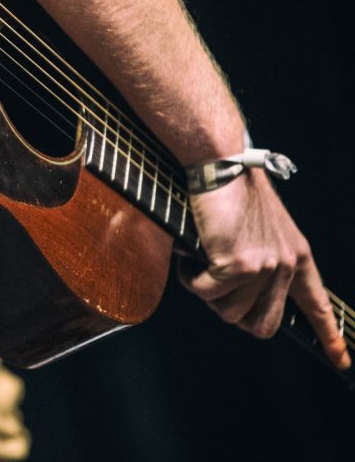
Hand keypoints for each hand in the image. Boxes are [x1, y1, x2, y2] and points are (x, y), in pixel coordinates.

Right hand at [178, 169, 349, 369]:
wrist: (220, 165)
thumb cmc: (231, 190)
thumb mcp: (259, 230)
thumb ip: (259, 260)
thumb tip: (233, 289)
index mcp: (297, 256)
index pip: (318, 305)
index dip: (330, 337)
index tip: (342, 362)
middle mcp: (285, 265)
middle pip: (264, 325)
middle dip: (234, 316)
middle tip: (214, 291)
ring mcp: (263, 267)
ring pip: (229, 313)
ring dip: (206, 292)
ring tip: (198, 262)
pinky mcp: (237, 265)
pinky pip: (205, 293)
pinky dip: (190, 278)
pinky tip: (189, 255)